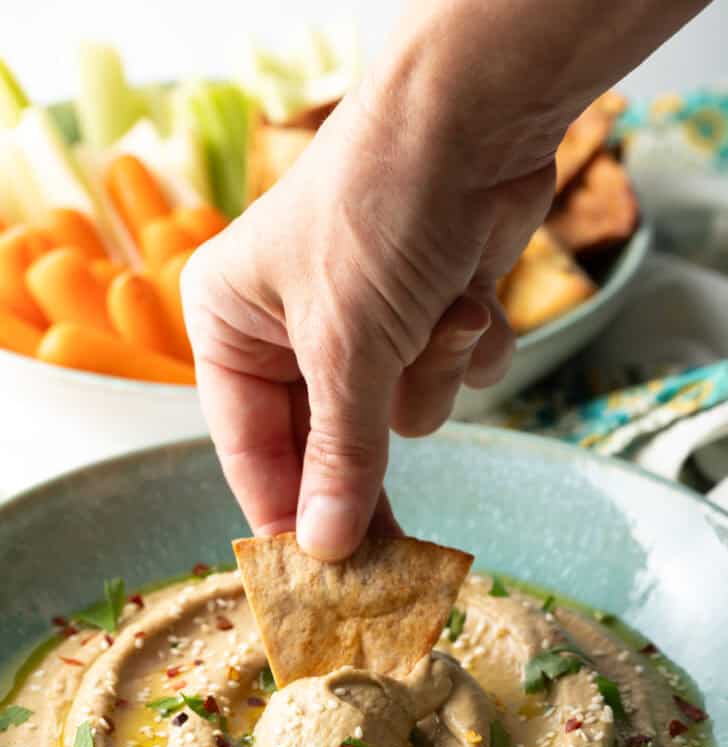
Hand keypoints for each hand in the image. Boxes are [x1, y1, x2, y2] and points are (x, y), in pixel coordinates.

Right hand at [182, 81, 554, 560]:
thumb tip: (323, 546)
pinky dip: (468, 347)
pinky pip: (447, 375)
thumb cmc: (379, 212)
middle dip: (368, 468)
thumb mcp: (346, 345)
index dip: (285, 512)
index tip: (315, 581)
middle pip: (326, 443)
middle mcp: (291, 327)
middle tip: (390, 562)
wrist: (478, 120)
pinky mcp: (426, 312)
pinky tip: (473, 299)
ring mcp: (364, 320)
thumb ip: (339, 453)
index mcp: (233, 325)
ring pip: (398, 413)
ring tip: (444, 321)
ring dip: (431, 377)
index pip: (249, 448)